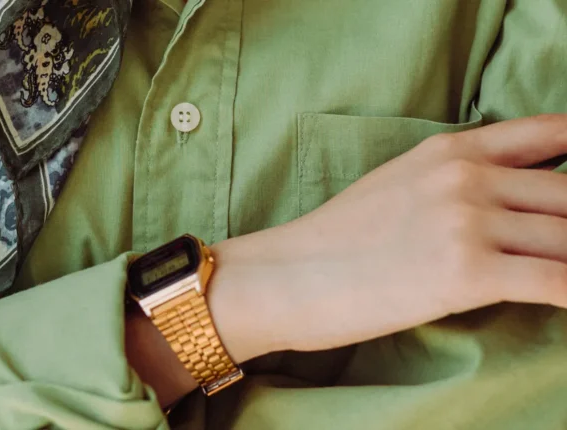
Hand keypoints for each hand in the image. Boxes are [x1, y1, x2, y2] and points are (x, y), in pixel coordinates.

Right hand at [208, 115, 566, 355]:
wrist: (290, 276)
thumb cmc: (338, 240)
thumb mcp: (399, 185)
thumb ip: (458, 179)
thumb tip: (514, 200)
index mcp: (451, 150)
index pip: (552, 134)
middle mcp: (466, 176)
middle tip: (566, 250)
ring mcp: (467, 221)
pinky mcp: (468, 271)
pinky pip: (556, 281)